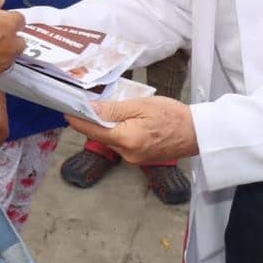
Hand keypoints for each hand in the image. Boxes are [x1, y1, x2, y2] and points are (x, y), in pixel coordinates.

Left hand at [65, 97, 198, 164]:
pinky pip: (121, 144)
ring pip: (110, 139)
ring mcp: (133, 159)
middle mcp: (126, 154)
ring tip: (107, 108)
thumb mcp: (140, 106)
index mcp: (126, 139)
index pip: (92, 130)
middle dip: (92, 121)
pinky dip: (117, 132)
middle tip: (86, 103)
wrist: (197, 133)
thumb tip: (89, 109)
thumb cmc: (172, 115)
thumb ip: (113, 110)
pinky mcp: (139, 159)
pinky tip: (123, 120)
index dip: (77, 119)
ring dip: (106, 126)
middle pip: (100, 136)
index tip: (65, 110)